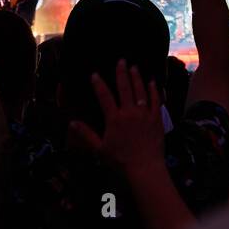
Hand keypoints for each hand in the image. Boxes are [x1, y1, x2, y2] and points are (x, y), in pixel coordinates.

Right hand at [68, 60, 165, 176]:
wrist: (145, 168)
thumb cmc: (120, 161)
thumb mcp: (99, 149)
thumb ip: (86, 134)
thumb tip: (71, 123)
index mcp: (114, 118)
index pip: (105, 96)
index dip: (99, 84)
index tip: (95, 74)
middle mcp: (130, 112)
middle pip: (125, 88)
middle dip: (122, 73)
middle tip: (121, 60)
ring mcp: (145, 114)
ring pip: (141, 91)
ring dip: (137, 78)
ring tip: (135, 67)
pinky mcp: (156, 119)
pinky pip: (155, 101)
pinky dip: (154, 90)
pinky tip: (153, 82)